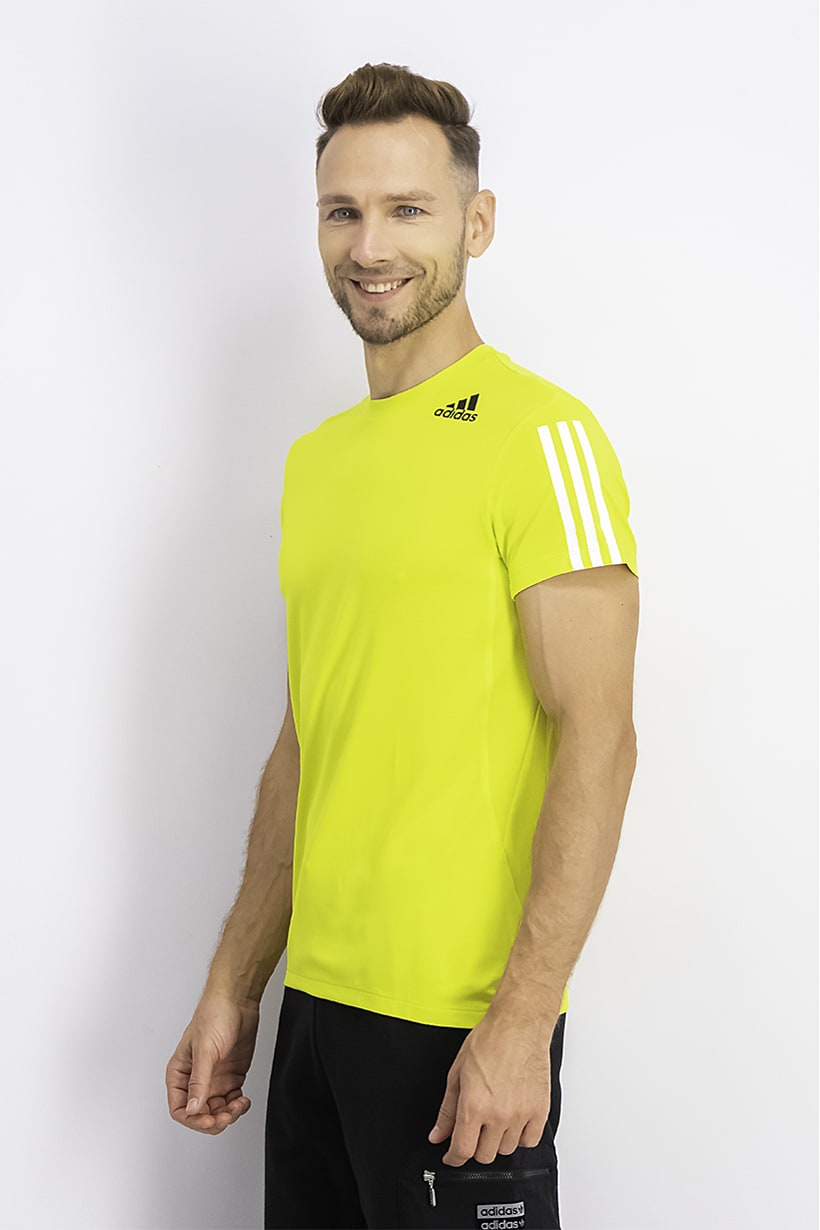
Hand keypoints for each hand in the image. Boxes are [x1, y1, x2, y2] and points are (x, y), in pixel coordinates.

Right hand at [166, 993, 259, 1133]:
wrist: (238, 1000)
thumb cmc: (214, 1014)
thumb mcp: (205, 1050)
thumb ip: (199, 1081)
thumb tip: (193, 1108)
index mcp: (180, 1073)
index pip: (179, 1109)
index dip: (193, 1119)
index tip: (209, 1119)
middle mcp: (195, 1078)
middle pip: (199, 1114)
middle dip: (213, 1120)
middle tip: (227, 1115)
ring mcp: (214, 1078)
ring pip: (216, 1111)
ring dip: (228, 1114)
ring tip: (239, 1105)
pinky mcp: (230, 1076)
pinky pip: (231, 1101)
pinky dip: (238, 1106)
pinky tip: (243, 1100)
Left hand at [427, 1007, 553, 1165]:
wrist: (519, 1025)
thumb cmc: (489, 1041)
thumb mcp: (457, 1072)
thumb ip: (447, 1109)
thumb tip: (438, 1134)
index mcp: (474, 1105)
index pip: (462, 1151)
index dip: (453, 1158)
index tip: (452, 1156)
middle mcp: (498, 1114)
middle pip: (484, 1155)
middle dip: (474, 1146)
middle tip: (473, 1129)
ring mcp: (521, 1114)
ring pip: (506, 1150)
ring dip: (497, 1140)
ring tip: (494, 1118)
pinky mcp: (540, 1111)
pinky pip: (529, 1141)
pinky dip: (520, 1137)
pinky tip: (513, 1120)